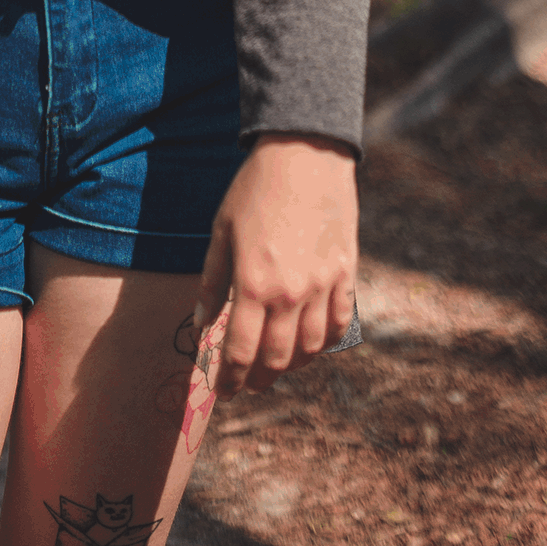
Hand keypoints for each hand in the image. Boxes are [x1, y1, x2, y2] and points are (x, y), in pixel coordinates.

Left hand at [194, 135, 357, 396]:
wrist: (305, 154)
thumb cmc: (255, 189)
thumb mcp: (222, 231)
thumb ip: (212, 281)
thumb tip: (200, 322)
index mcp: (253, 283)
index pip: (240, 351)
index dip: (230, 378)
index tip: (223, 390)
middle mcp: (290, 293)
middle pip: (276, 360)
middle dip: (258, 379)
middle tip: (247, 383)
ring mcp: (323, 286)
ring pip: (309, 350)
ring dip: (290, 366)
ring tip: (276, 365)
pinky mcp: (346, 275)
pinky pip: (339, 325)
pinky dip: (324, 343)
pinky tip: (309, 343)